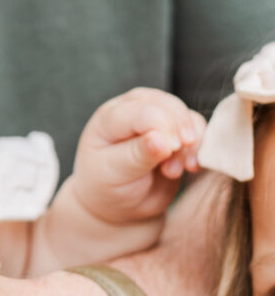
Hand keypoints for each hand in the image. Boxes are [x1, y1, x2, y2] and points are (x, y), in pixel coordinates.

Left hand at [72, 87, 206, 223]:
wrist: (116, 200)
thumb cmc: (106, 183)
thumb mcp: (115, 172)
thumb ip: (138, 154)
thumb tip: (162, 140)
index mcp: (112, 116)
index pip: (146, 111)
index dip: (165, 129)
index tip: (169, 153)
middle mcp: (133, 109)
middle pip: (170, 106)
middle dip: (180, 135)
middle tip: (172, 167)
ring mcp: (155, 116)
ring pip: (187, 116)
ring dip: (191, 145)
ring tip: (175, 171)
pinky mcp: (175, 130)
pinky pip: (198, 129)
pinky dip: (200, 148)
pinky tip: (189, 167)